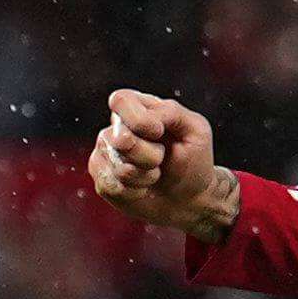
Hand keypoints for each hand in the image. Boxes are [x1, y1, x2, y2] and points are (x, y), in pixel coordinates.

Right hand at [89, 89, 238, 240]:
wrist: (189, 198)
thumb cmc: (193, 159)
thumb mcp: (196, 129)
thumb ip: (171, 112)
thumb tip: (145, 118)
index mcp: (138, 108)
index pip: (121, 101)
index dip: (139, 120)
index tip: (159, 132)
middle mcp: (116, 128)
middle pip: (121, 139)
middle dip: (149, 156)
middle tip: (161, 159)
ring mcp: (106, 153)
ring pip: (119, 167)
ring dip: (145, 176)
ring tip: (155, 174)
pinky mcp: (102, 178)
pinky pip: (111, 187)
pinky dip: (134, 192)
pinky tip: (142, 188)